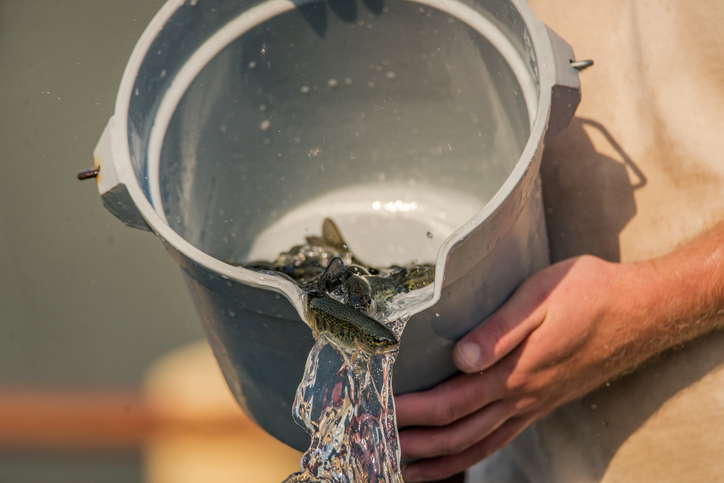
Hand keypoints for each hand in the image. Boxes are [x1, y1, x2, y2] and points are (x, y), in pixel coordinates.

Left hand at [395, 255, 655, 481]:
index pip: (451, 402)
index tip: (380, 413)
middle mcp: (521, 396)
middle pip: (457, 433)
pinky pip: (499, 440)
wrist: (640, 311)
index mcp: (515, 371)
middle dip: (414, 443)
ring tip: (402, 467)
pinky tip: (454, 458)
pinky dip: (470, 456)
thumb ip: (499, 328)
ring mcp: (532, 405)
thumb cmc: (589, 294)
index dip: (412, 412)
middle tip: (375, 445)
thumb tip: (460, 355)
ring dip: (437, 460)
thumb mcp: (542, 297)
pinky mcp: (540, 404)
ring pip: (477, 445)